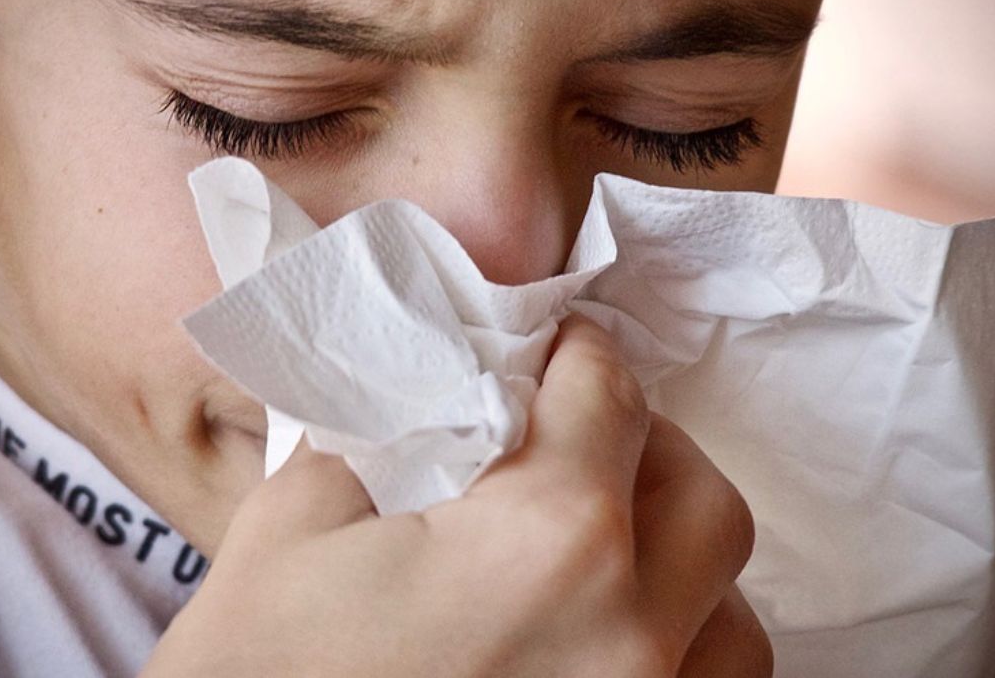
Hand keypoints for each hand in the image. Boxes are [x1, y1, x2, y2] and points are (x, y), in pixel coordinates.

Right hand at [142, 315, 769, 676]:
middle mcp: (629, 634)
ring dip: (680, 559)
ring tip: (607, 547)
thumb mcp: (293, 527)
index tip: (562, 349)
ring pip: (734, 615)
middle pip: (702, 499)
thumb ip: (384, 435)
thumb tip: (436, 398)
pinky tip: (612, 637)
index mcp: (547, 543)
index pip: (609, 399)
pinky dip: (682, 649)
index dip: (582, 354)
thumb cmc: (261, 673)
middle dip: (647, 447)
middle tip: (580, 439)